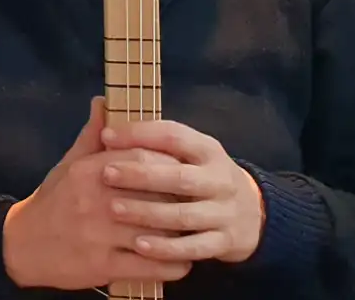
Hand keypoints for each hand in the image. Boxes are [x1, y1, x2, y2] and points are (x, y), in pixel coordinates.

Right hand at [2, 98, 194, 290]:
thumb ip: (92, 136)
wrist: (22, 245)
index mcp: (88, 172)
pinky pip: (150, 267)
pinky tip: (181, 262)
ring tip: (195, 234)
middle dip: (179, 201)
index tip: (182, 171)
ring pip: (157, 233)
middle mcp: (94, 201)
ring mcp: (99, 235)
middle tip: (196, 203)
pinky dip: (172, 266)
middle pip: (154, 195)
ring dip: (181, 237)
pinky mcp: (102, 265)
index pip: (140, 158)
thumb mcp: (68, 166)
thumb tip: (103, 101)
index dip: (167, 164)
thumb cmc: (53, 202)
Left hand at [102, 119, 266, 264]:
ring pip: (184, 214)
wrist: (253, 213)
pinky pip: (194, 247)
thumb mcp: (187, 153)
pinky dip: (166, 248)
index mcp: (207, 150)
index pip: (174, 136)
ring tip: (113, 209)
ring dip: (148, 213)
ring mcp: (225, 212)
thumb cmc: (201, 177)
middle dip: (140, 175)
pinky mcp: (226, 241)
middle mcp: (219, 179)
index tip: (106, 136)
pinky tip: (139, 246)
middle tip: (105, 173)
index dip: (140, 134)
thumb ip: (150, 137)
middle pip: (179, 177)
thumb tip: (101, 107)